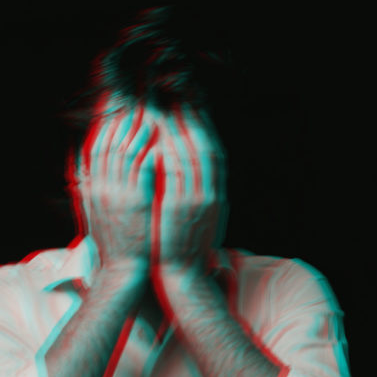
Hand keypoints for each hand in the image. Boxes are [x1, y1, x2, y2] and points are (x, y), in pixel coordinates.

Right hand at [79, 105, 158, 272]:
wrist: (121, 271)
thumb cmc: (115, 245)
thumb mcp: (96, 214)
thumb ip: (93, 189)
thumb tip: (89, 169)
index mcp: (90, 189)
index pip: (93, 148)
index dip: (103, 126)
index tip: (113, 109)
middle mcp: (100, 188)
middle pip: (106, 143)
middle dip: (118, 120)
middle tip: (131, 101)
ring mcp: (116, 194)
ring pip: (123, 152)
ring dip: (135, 130)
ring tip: (147, 112)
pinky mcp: (135, 203)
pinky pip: (140, 169)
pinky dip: (146, 151)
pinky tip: (155, 137)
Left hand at [152, 105, 224, 276]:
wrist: (184, 275)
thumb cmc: (187, 250)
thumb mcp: (202, 221)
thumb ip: (200, 197)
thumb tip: (195, 177)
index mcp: (217, 197)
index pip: (214, 155)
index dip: (205, 130)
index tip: (194, 111)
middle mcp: (211, 195)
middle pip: (206, 149)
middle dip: (194, 122)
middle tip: (182, 100)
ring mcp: (197, 201)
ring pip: (191, 156)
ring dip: (179, 131)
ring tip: (168, 111)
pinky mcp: (179, 208)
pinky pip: (175, 173)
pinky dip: (169, 153)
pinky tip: (159, 138)